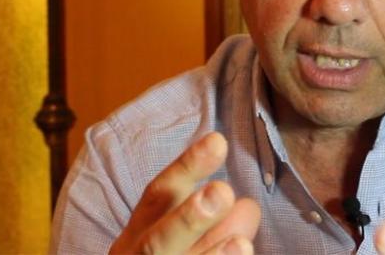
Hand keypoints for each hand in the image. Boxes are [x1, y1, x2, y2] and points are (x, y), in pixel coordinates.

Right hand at [109, 132, 260, 254]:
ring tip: (242, 244)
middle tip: (222, 192)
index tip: (218, 141)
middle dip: (188, 219)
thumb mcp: (174, 236)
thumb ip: (208, 219)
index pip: (158, 196)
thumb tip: (246, 208)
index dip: (186, 168)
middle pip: (158, 243)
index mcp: (137, 234)